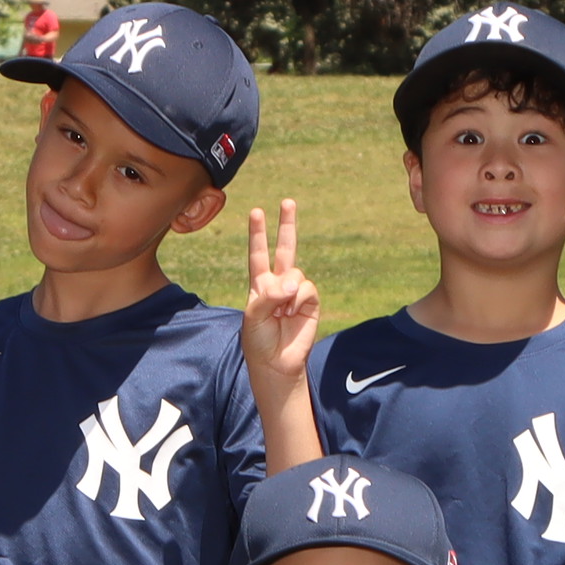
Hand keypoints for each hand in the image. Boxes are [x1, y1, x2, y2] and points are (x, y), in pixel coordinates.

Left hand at [238, 200, 317, 390]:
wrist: (276, 363)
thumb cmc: (258, 340)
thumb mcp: (253, 315)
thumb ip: (268, 294)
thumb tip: (293, 282)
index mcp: (260, 284)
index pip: (258, 254)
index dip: (258, 234)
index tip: (256, 212)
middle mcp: (278, 284)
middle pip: (285, 249)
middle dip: (287, 225)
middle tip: (287, 201)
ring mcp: (295, 292)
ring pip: (295, 273)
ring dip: (287, 290)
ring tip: (281, 310)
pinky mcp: (310, 301)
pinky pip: (306, 288)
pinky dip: (297, 299)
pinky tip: (291, 313)